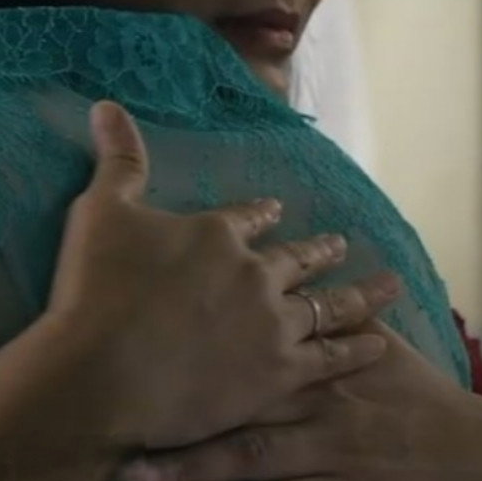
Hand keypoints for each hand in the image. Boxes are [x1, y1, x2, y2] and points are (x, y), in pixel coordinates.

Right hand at [45, 102, 403, 452]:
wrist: (102, 375)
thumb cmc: (95, 290)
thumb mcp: (99, 211)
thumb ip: (117, 160)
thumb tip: (107, 105)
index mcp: (216, 234)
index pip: (248, 216)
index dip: (263, 213)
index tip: (277, 210)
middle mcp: (255, 274)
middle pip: (298, 258)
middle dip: (321, 249)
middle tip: (342, 243)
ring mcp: (273, 326)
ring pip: (327, 306)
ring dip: (358, 295)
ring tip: (386, 286)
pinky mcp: (279, 375)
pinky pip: (331, 358)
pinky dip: (357, 349)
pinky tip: (379, 343)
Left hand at [120, 325, 481, 480]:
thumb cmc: (424, 406)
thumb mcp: (382, 354)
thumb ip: (328, 317)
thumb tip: (286, 265)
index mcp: (326, 386)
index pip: (248, 381)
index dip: (192, 383)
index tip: (134, 386)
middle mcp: (333, 434)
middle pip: (249, 445)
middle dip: (185, 456)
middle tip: (124, 463)